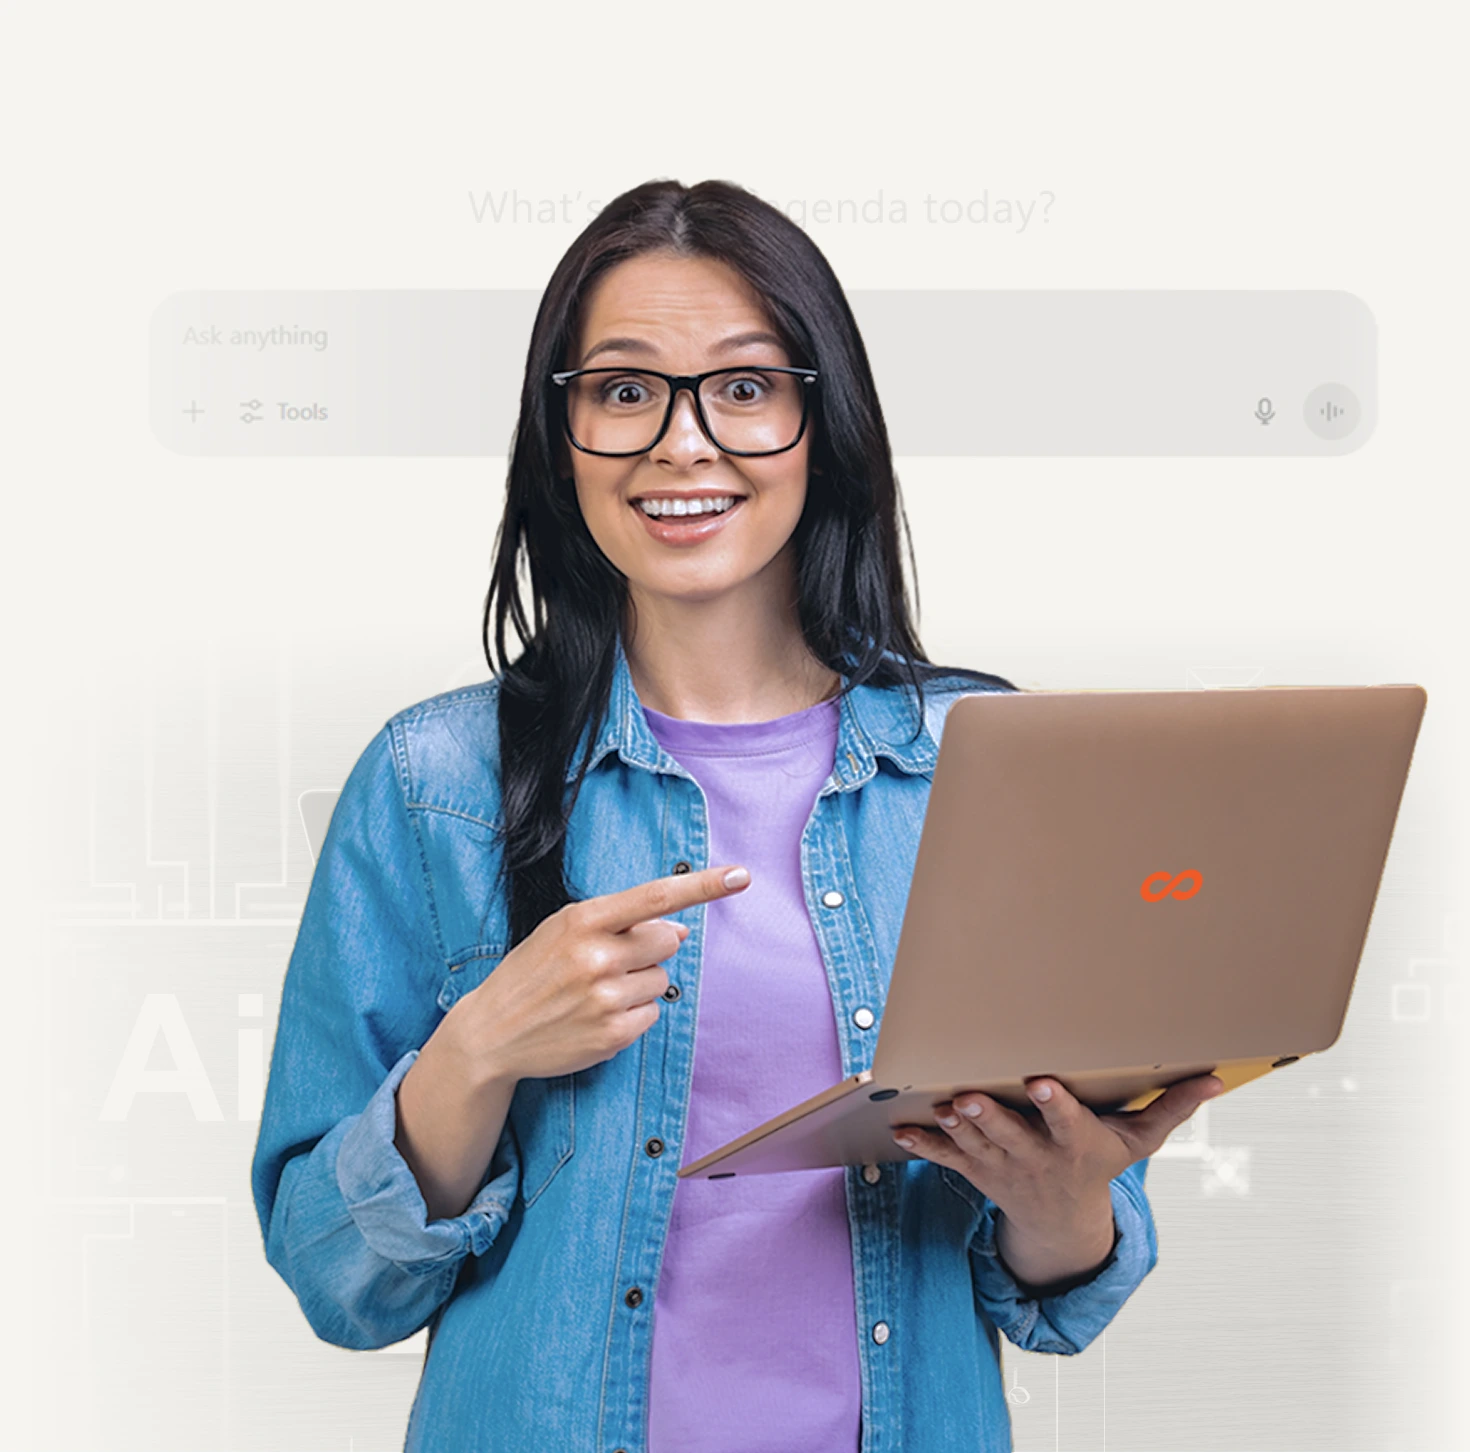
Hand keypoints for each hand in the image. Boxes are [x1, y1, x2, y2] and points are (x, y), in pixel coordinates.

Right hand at [445, 863, 750, 1086]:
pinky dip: (633, 1013)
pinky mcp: (612, 1035)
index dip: (702, 886)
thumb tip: (679, 931)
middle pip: (665, 940)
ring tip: (596, 991)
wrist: (491, 1032)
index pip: (654, 896)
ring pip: (661, 979)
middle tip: (610, 961)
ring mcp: (605, 998)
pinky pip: (652, 1013)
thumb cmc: (533, 972)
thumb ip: (621, 924)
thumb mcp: (563, 931)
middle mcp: (595, 957)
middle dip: (650, 948)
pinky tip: (598, 1015)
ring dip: (640, 983)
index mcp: (582, 920)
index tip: (741, 875)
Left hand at [890, 1072, 1223, 1275]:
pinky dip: (923, 1146)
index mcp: (1076, 1145)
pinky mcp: (977, 1172)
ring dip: (955, 1128)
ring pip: (975, 1146)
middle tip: (970, 1095)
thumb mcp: (1140, 1142)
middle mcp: (1037, 1157)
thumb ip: (1174, 1107)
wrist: (1063, 1224)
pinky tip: (899, 1129)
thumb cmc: (1102, 1164)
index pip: (1066, 1123)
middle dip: (991, 1117)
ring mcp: (1004, 1167)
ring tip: (939, 1105)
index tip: (1041, 1082)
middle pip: (1011, 1136)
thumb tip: (1219, 1077)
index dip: (1054, 1106)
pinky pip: (946, 1160)